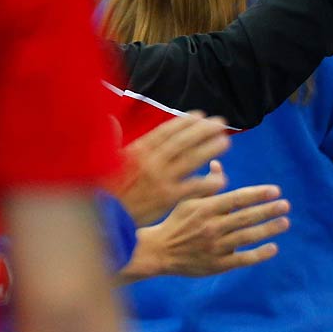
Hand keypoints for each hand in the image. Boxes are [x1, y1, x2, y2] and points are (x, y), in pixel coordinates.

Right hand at [111, 112, 229, 226]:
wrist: (107, 216)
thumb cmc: (107, 188)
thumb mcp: (106, 160)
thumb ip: (113, 139)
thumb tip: (109, 119)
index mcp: (138, 150)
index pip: (166, 131)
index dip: (185, 121)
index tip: (201, 115)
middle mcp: (151, 161)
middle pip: (183, 141)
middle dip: (204, 130)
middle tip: (221, 124)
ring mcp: (161, 179)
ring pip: (191, 160)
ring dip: (210, 149)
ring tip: (226, 141)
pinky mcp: (169, 197)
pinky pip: (194, 187)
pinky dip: (209, 181)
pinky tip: (221, 177)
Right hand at [121, 168, 289, 280]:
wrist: (158, 252)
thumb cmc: (176, 222)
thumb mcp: (188, 200)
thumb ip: (207, 185)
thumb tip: (218, 165)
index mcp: (205, 208)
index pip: (236, 199)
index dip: (257, 194)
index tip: (275, 190)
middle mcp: (212, 226)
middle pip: (245, 217)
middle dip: (267, 210)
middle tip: (286, 205)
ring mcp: (215, 246)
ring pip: (247, 237)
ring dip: (268, 229)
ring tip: (285, 222)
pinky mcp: (217, 264)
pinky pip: (242, 259)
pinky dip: (259, 254)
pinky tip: (273, 247)